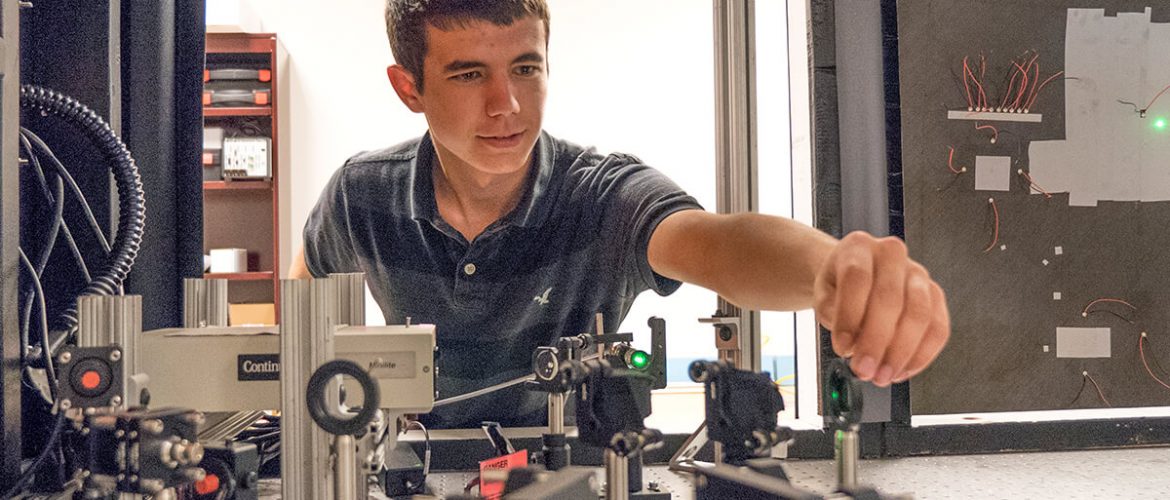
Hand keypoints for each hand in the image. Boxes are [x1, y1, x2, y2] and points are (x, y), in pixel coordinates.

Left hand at [813, 231, 949, 386]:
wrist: (855, 274)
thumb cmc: (839, 284)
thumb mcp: (823, 293)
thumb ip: (830, 312)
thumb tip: (849, 342)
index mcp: (859, 246)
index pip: (857, 278)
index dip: (850, 316)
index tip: (842, 348)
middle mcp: (892, 255)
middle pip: (890, 298)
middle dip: (875, 341)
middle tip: (864, 369)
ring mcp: (918, 274)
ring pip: (919, 314)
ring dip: (901, 352)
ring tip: (882, 375)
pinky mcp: (936, 296)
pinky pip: (938, 329)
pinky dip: (921, 355)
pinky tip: (902, 370)